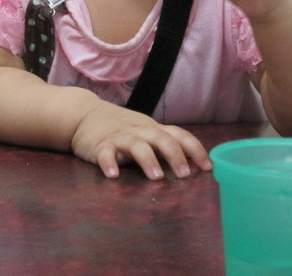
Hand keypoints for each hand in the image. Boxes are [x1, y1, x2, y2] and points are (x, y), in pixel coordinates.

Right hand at [70, 102, 211, 179]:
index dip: (195, 149)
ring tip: (157, 178)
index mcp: (152, 128)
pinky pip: (105, 153)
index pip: (179, 134)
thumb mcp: (143, 130)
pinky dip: (109, 163)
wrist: (83, 113)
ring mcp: (119, 137)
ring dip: (148, 160)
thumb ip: (162, 142)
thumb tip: (190, 161)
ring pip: (136, 145)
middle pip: (161, 138)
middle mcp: (139, 131)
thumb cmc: (119, 126)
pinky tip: (113, 175)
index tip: (207, 167)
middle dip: (175, 156)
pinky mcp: (99, 145)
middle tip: (185, 175)